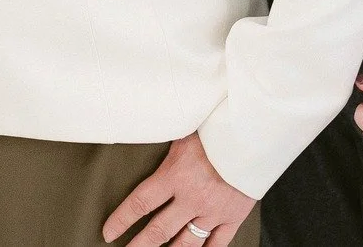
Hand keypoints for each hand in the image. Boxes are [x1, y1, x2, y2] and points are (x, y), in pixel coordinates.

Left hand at [103, 133, 255, 245]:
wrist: (254, 137)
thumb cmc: (217, 128)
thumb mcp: (182, 131)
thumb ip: (166, 146)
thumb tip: (144, 133)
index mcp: (174, 176)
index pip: (139, 204)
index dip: (121, 220)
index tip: (109, 232)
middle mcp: (191, 198)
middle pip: (159, 230)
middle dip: (139, 245)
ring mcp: (213, 211)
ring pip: (187, 242)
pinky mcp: (233, 217)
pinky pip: (218, 243)